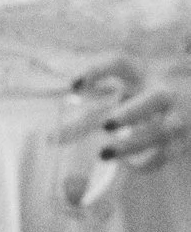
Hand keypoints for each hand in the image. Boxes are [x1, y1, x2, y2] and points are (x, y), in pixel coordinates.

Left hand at [54, 55, 186, 178]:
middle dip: (131, 113)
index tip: (72, 86)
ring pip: (160, 132)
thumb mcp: (125, 90)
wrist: (190, 106)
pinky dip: (148, 163)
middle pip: (153, 100)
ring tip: (104, 153)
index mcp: (144, 75)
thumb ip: (92, 105)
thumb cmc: (149, 96)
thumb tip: (54, 131)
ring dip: (132, 144)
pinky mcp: (181, 142)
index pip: (121, 64)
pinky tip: (129, 167)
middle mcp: (163, 94)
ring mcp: (176, 119)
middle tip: (107, 124)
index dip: (97, 71)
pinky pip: (165, 155)